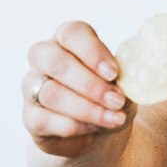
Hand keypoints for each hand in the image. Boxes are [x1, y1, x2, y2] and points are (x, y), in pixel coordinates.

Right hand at [24, 20, 135, 159]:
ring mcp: (32, 86)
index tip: (114, 72)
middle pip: (56, 61)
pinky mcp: (30, 116)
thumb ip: (129, 79)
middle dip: (90, 84)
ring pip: (52, 93)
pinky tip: (94, 128)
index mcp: (68, 40)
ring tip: (113, 118)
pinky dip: (74, 126)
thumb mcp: (125, 85)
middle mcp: (44, 58)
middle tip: (116, 99)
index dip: (93, 52)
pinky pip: (44, 120)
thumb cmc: (110, 98)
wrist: (97, 133)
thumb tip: (136, 79)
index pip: (72, 33)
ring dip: (87, 108)